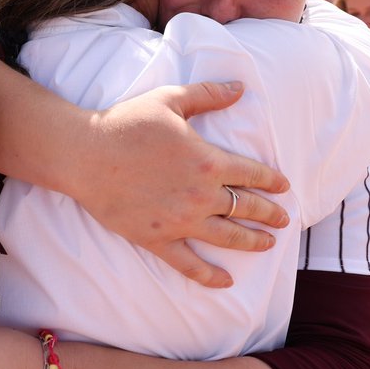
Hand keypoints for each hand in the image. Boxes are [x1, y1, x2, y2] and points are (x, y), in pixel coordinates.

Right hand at [77, 81, 290, 288]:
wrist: (85, 154)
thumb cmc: (127, 123)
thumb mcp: (170, 100)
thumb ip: (208, 94)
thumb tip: (240, 87)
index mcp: (208, 161)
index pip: (252, 174)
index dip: (272, 181)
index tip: (284, 187)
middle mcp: (201, 196)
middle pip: (246, 208)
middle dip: (269, 214)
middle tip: (283, 220)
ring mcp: (180, 221)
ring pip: (227, 237)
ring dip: (251, 242)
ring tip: (267, 244)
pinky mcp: (156, 239)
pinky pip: (189, 264)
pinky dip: (209, 275)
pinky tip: (226, 281)